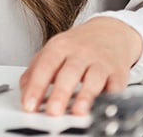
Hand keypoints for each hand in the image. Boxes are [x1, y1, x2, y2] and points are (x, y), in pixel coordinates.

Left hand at [18, 16, 142, 115]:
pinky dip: (111, 97)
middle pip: (69, 72)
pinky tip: (103, 106)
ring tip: (78, 111)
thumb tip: (24, 93)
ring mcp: (100, 61)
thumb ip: (35, 70)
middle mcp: (80, 52)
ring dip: (86, 96)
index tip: (29, 105)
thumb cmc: (78, 45)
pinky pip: (115, 86)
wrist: (110, 32)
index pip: (45, 66)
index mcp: (60, 46)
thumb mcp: (53, 50)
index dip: (36, 86)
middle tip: (52, 111)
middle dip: (60, 93)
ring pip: (93, 78)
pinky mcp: (118, 72)